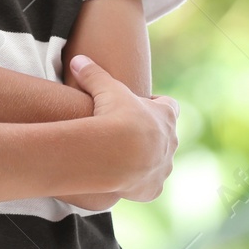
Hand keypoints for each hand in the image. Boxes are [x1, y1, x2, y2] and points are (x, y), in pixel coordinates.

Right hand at [70, 54, 179, 202]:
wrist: (115, 155)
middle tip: (127, 133)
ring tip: (123, 158)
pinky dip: (139, 182)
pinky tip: (123, 179)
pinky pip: (150, 186)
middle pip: (166, 135)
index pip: (169, 106)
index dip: (156, 105)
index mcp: (165, 116)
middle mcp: (170, 142)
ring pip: (160, 162)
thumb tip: (77, 60)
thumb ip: (92, 73)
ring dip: (146, 159)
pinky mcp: (153, 188)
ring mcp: (163, 167)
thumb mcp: (104, 88)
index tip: (139, 105)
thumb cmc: (115, 116)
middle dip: (150, 134)